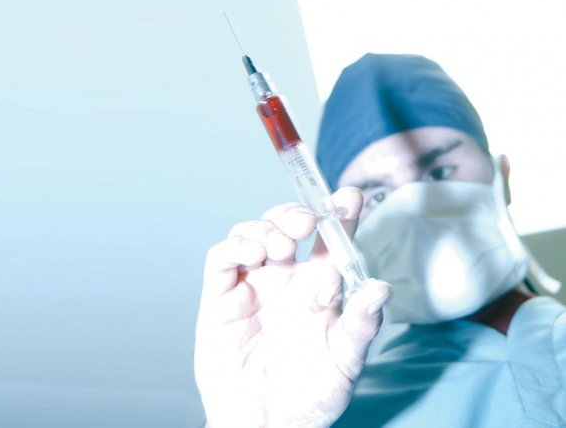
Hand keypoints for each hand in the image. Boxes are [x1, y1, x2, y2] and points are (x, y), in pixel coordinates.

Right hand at [194, 187, 390, 427]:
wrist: (269, 423)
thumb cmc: (311, 395)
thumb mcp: (345, 361)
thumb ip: (361, 324)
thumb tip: (379, 287)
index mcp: (319, 287)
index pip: (330, 240)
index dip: (340, 215)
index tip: (350, 198)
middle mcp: (286, 278)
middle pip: (288, 226)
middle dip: (297, 213)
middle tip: (308, 222)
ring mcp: (253, 284)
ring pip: (255, 232)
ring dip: (268, 226)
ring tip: (282, 244)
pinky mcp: (222, 296)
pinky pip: (223, 257)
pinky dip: (236, 245)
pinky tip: (255, 253)